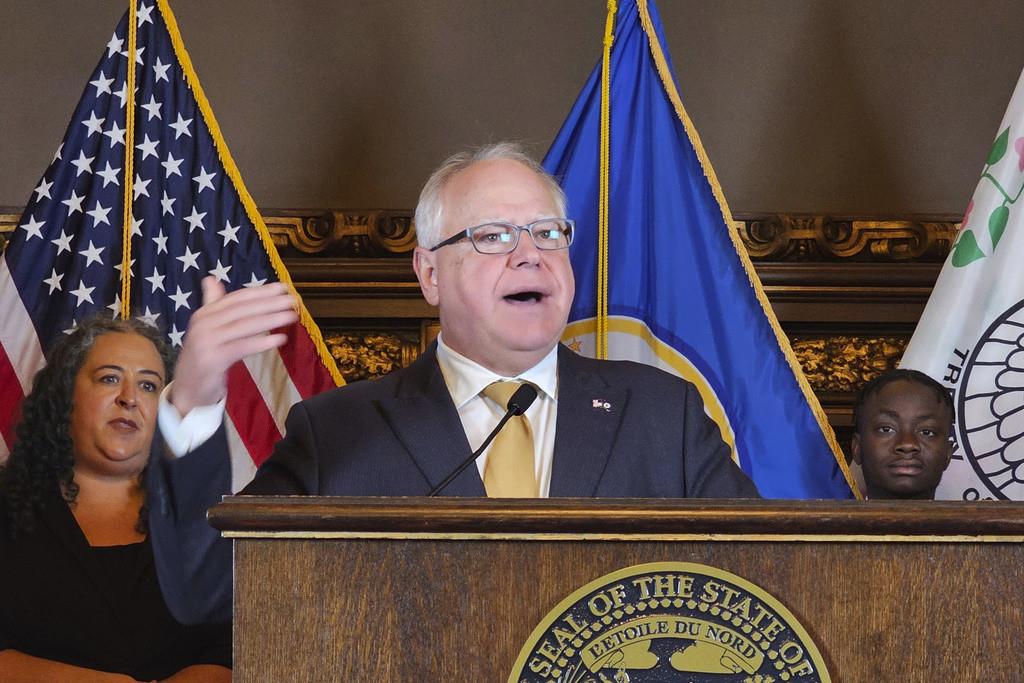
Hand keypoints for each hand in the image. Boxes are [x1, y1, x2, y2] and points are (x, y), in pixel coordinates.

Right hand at [170, 276, 297, 415]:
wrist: (186, 390)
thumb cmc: (203, 358)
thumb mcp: (207, 330)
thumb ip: (213, 305)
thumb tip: (211, 279)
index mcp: (204, 314)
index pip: (237, 298)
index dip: (260, 292)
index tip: (283, 287)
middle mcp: (203, 323)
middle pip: (242, 309)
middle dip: (270, 303)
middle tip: (292, 300)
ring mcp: (206, 341)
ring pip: (244, 326)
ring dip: (271, 319)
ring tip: (291, 316)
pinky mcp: (212, 359)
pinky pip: (242, 347)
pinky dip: (263, 342)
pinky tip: (280, 339)